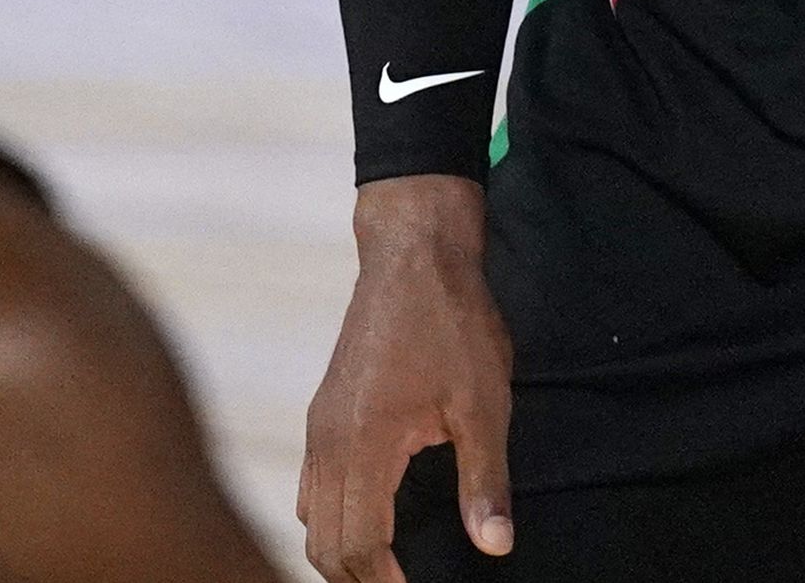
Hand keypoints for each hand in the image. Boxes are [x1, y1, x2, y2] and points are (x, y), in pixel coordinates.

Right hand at [300, 175, 512, 580]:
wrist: (413, 254)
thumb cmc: (452, 323)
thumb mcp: (484, 404)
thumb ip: (485, 481)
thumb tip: (495, 546)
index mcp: (364, 443)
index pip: (358, 543)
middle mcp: (327, 441)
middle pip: (323, 543)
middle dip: (358, 579)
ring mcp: (318, 427)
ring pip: (310, 518)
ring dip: (341, 553)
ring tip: (390, 569)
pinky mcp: (323, 414)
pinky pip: (310, 488)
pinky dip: (332, 521)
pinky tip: (371, 522)